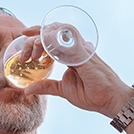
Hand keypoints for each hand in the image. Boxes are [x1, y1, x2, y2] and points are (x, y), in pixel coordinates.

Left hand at [19, 26, 133, 115]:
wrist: (110, 101)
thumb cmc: (93, 95)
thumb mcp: (63, 90)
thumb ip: (47, 86)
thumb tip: (28, 89)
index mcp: (72, 54)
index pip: (53, 38)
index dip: (38, 34)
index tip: (24, 36)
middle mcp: (77, 48)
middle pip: (53, 32)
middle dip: (35, 38)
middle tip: (24, 54)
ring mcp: (82, 49)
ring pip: (58, 33)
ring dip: (41, 40)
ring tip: (31, 53)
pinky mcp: (85, 54)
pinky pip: (68, 40)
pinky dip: (54, 40)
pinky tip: (43, 45)